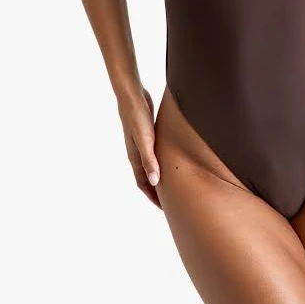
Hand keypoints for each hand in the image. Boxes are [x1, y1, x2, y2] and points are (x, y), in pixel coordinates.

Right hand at [117, 87, 161, 208]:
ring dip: (159, 175)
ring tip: (173, 183)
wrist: (131, 95)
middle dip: (157, 190)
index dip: (153, 197)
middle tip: (171, 201)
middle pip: (147, 177)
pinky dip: (161, 161)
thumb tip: (155, 182)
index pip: (144, 183)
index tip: (164, 209)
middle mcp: (137, 152)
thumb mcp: (145, 139)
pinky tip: (171, 158)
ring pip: (151, 165)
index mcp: (135, 157)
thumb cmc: (137, 116)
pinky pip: (154, 153)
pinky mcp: (147, 133)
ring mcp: (142, 143)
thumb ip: (149, 160)